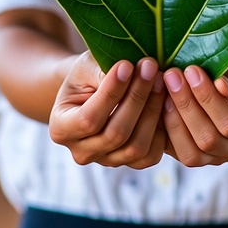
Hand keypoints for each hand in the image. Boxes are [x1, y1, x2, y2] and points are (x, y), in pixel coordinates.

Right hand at [49, 52, 166, 167]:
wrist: (93, 88)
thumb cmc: (87, 74)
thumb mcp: (85, 66)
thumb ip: (100, 72)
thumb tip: (129, 72)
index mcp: (61, 129)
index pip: (88, 119)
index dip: (111, 93)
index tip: (127, 64)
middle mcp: (81, 152)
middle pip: (115, 134)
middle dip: (137, 97)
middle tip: (151, 66)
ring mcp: (107, 162)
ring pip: (135, 147)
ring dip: (153, 111)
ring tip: (160, 80)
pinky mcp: (130, 163)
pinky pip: (151, 155)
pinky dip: (162, 129)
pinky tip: (166, 100)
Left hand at [161, 55, 227, 165]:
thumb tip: (219, 85)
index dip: (208, 98)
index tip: (191, 70)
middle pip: (209, 140)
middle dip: (187, 106)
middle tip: (171, 75)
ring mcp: (218, 160)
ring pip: (191, 154)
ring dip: (173, 119)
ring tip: (163, 88)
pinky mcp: (196, 158)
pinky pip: (175, 153)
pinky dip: (164, 129)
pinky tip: (157, 102)